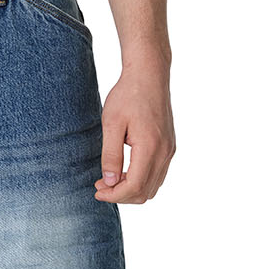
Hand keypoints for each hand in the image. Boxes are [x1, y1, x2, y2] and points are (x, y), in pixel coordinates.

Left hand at [96, 51, 174, 206]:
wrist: (149, 73)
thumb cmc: (128, 94)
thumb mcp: (112, 123)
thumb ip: (111, 155)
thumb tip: (110, 182)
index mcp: (150, 147)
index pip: (134, 187)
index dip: (114, 195)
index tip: (97, 190)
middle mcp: (164, 152)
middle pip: (144, 193)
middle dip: (121, 195)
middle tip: (101, 185)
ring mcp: (169, 151)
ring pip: (152, 187)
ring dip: (131, 190)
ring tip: (112, 179)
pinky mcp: (170, 147)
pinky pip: (157, 175)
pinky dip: (141, 181)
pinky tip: (125, 171)